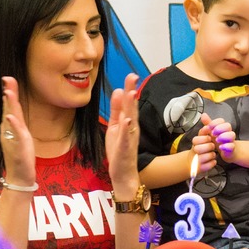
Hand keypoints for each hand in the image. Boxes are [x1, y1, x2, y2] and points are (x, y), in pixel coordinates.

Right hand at [0, 76, 35, 188]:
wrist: (19, 176)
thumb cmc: (20, 156)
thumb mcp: (21, 136)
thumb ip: (17, 123)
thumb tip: (12, 111)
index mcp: (10, 127)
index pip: (10, 107)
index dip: (10, 92)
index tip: (9, 78)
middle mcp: (8, 131)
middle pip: (8, 109)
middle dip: (9, 93)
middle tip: (7, 78)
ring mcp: (12, 138)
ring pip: (10, 119)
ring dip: (9, 106)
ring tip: (7, 92)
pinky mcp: (17, 147)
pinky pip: (14, 134)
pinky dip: (12, 125)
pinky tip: (10, 116)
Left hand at [105, 73, 140, 194]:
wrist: (123, 173)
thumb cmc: (120, 150)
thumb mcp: (115, 127)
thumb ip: (117, 110)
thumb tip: (119, 92)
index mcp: (128, 123)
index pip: (130, 103)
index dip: (130, 89)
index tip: (132, 75)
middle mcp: (132, 128)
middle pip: (132, 108)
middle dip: (132, 92)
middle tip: (133, 77)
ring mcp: (130, 138)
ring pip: (131, 120)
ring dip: (131, 107)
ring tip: (131, 93)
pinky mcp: (125, 148)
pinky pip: (126, 137)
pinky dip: (126, 129)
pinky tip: (126, 120)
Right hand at [190, 118, 218, 173]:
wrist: (192, 162)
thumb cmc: (200, 147)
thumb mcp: (201, 136)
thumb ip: (204, 127)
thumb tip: (204, 115)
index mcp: (195, 142)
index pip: (200, 137)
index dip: (206, 137)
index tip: (209, 137)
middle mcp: (195, 151)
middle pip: (206, 146)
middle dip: (210, 146)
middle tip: (211, 146)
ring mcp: (197, 160)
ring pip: (211, 155)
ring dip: (212, 154)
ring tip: (211, 154)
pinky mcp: (201, 168)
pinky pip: (212, 163)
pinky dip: (213, 162)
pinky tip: (211, 160)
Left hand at [201, 114, 236, 160]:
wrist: (226, 152)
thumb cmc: (218, 140)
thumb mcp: (212, 132)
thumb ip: (208, 123)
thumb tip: (203, 114)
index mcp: (223, 127)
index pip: (221, 120)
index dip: (215, 123)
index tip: (209, 127)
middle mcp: (228, 132)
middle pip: (228, 126)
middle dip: (219, 128)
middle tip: (212, 133)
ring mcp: (231, 140)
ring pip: (232, 135)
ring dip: (224, 136)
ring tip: (217, 140)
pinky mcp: (232, 148)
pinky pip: (232, 146)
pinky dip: (226, 146)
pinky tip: (221, 147)